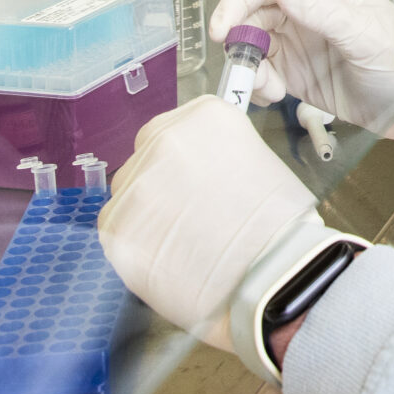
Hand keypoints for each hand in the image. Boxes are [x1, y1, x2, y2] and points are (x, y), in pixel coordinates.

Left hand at [100, 95, 316, 348]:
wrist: (271, 276)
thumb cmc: (279, 225)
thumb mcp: (256, 163)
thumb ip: (217, 156)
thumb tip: (197, 171)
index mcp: (203, 117)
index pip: (176, 126)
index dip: (186, 158)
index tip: (198, 178)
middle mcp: (161, 140)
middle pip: (146, 156)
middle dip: (162, 183)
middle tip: (190, 213)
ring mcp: (133, 184)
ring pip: (129, 195)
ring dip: (148, 214)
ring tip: (181, 243)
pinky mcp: (114, 228)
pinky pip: (118, 230)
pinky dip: (138, 244)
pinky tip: (167, 259)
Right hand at [211, 0, 393, 142]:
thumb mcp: (366, 36)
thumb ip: (324, 13)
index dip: (240, 0)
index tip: (223, 27)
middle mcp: (308, 10)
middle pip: (253, 14)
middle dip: (239, 39)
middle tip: (239, 66)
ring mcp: (299, 41)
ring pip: (252, 45)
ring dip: (249, 66)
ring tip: (269, 89)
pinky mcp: (296, 72)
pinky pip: (261, 72)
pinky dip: (258, 84)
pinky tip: (275, 95)